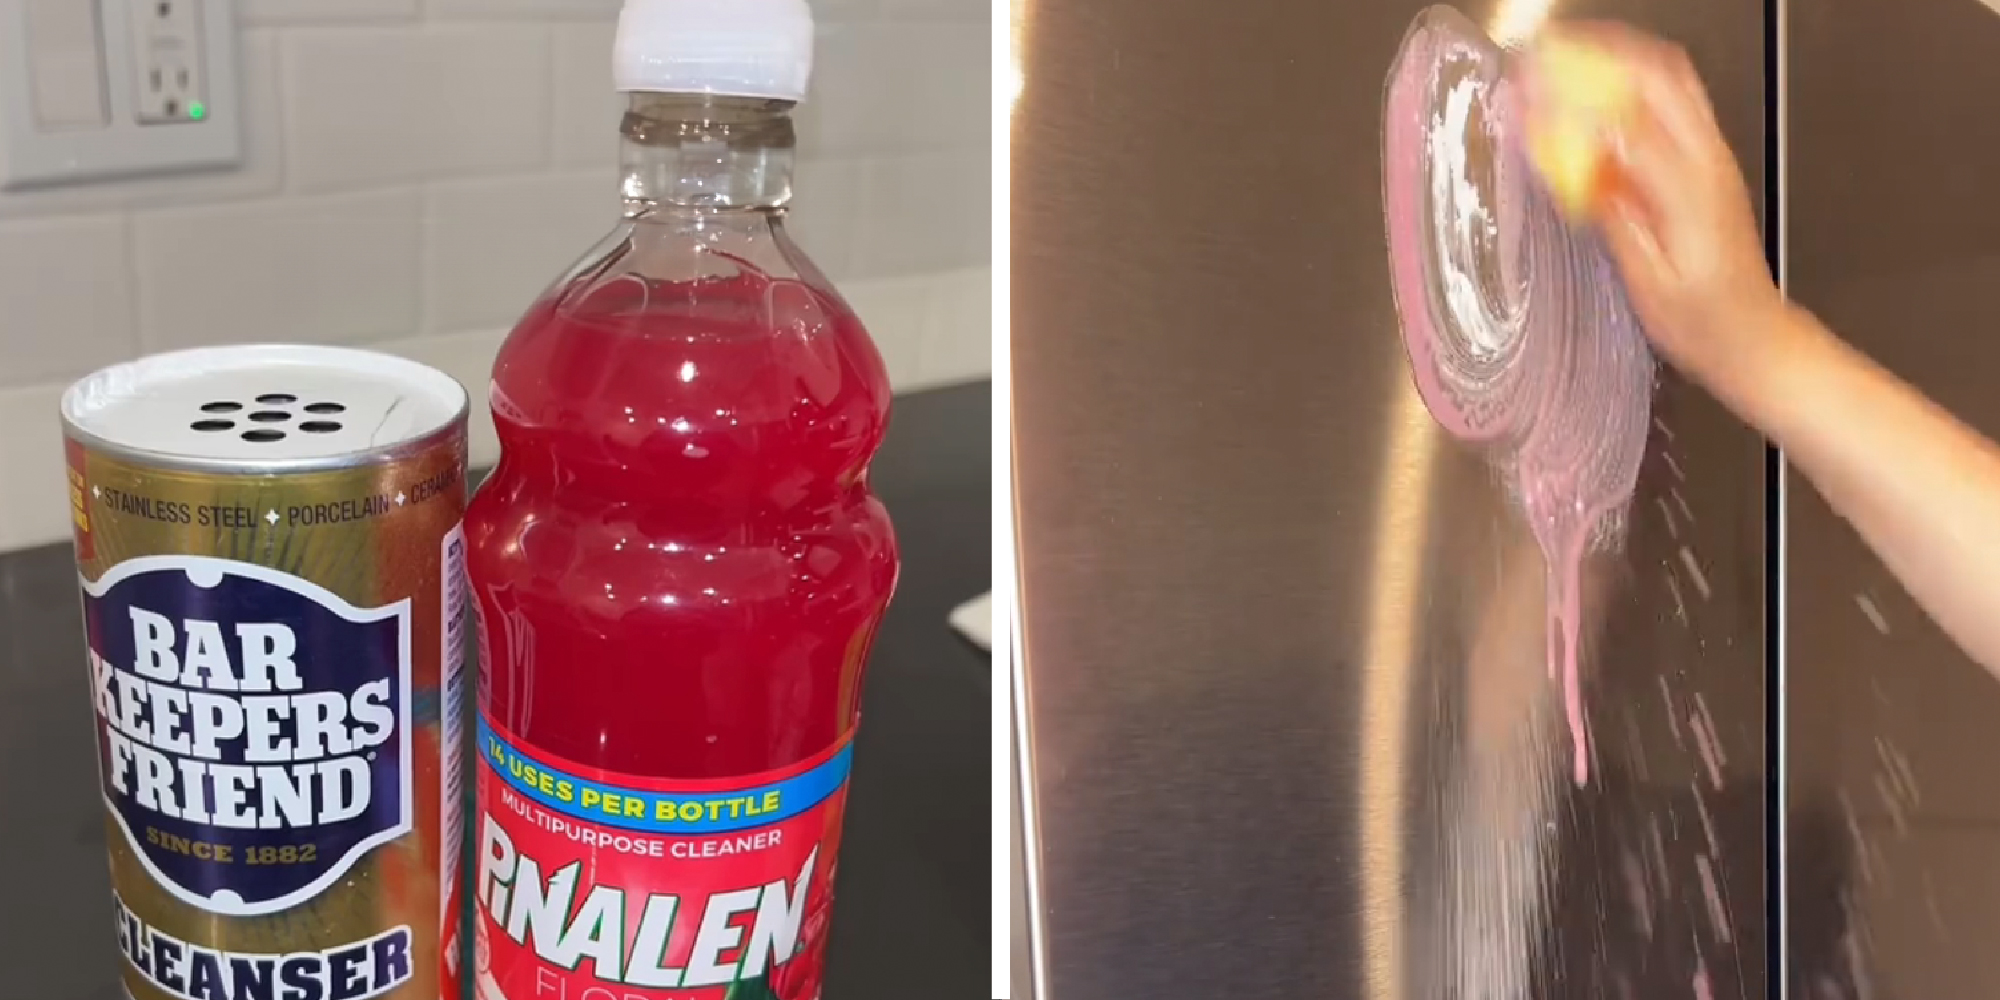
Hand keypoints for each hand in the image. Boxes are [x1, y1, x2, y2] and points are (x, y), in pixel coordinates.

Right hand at [1521, 23, 1784, 388]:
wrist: (1754, 337)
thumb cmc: (1701, 322)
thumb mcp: (1650, 281)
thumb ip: (1618, 217)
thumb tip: (1579, 164)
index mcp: (1691, 188)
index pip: (1627, 118)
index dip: (1572, 95)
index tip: (1528, 86)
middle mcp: (1708, 159)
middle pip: (1658, 74)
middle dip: (1598, 54)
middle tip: (1543, 57)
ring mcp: (1714, 155)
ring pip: (1671, 79)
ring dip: (1618, 60)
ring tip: (1565, 62)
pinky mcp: (1709, 161)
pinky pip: (1674, 101)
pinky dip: (1632, 83)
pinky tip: (1597, 97)